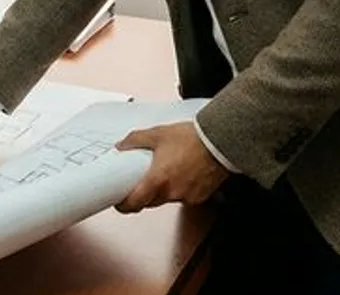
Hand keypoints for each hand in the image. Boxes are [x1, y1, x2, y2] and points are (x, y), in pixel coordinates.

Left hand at [113, 122, 229, 212]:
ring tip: (166, 173)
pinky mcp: (199, 197)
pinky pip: (184, 197)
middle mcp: (171, 192)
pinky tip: (182, 175)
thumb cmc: (192, 139)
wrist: (219, 141)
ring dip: (163, 191)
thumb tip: (122, 146)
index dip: (124, 205)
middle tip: (142, 182)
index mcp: (157, 180)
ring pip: (167, 200)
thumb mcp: (157, 134)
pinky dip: (180, 189)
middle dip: (143, 195)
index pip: (134, 203)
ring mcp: (186, 196)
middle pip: (149, 202)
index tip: (120, 203)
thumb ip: (135, 140)